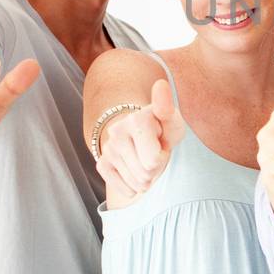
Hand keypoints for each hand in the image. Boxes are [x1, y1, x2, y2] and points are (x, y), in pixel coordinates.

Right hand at [96, 78, 185, 197]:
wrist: (141, 132)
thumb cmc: (163, 128)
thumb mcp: (171, 120)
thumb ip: (167, 107)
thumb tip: (160, 85)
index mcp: (136, 120)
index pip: (153, 161)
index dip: (163, 156)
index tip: (161, 143)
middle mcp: (117, 133)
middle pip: (146, 174)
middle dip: (156, 167)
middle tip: (155, 151)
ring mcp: (108, 148)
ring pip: (137, 183)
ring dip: (147, 176)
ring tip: (146, 158)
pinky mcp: (102, 163)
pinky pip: (124, 188)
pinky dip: (134, 185)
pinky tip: (136, 169)